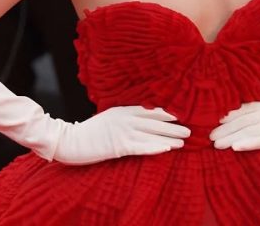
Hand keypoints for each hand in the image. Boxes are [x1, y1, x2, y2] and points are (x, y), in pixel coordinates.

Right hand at [54, 106, 189, 164]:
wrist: (69, 141)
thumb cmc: (88, 132)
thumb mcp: (108, 119)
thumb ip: (123, 118)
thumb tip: (140, 121)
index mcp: (122, 110)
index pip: (149, 110)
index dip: (166, 113)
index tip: (181, 115)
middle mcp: (124, 119)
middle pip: (154, 122)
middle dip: (173, 126)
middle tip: (190, 130)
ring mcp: (122, 132)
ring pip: (151, 134)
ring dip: (169, 138)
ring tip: (184, 142)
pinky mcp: (117, 146)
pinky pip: (140, 147)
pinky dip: (154, 148)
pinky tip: (166, 149)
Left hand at [210, 102, 259, 159]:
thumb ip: (250, 120)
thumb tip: (226, 125)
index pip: (238, 112)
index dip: (223, 119)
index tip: (209, 125)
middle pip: (239, 121)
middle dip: (223, 130)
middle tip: (209, 137)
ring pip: (246, 130)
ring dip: (230, 137)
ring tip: (217, 145)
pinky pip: (259, 139)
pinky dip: (247, 143)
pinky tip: (236, 147)